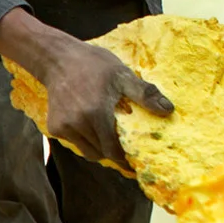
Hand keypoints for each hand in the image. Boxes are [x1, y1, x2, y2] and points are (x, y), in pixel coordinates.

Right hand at [0, 8, 172, 170]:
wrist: (58, 59)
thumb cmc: (94, 65)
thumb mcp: (122, 75)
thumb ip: (145, 94)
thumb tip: (168, 110)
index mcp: (96, 113)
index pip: (113, 150)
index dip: (125, 159)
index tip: (134, 162)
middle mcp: (78, 124)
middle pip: (101, 153)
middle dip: (114, 153)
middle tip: (125, 149)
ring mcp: (64, 127)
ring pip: (87, 151)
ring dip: (100, 147)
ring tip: (108, 135)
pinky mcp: (55, 127)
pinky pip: (75, 142)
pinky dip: (85, 139)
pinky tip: (90, 124)